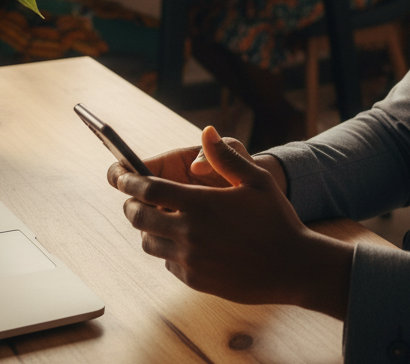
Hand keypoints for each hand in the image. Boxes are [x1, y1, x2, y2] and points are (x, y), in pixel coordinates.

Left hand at [111, 127, 351, 316]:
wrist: (291, 266)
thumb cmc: (276, 217)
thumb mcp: (257, 179)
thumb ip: (225, 156)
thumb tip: (205, 131)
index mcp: (201, 203)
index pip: (148, 190)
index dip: (128, 180)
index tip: (118, 174)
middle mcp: (190, 232)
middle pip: (139, 217)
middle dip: (130, 205)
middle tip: (133, 198)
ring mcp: (190, 259)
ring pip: (148, 242)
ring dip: (146, 228)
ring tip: (158, 218)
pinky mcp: (194, 278)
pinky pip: (167, 262)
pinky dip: (166, 249)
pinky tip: (183, 240)